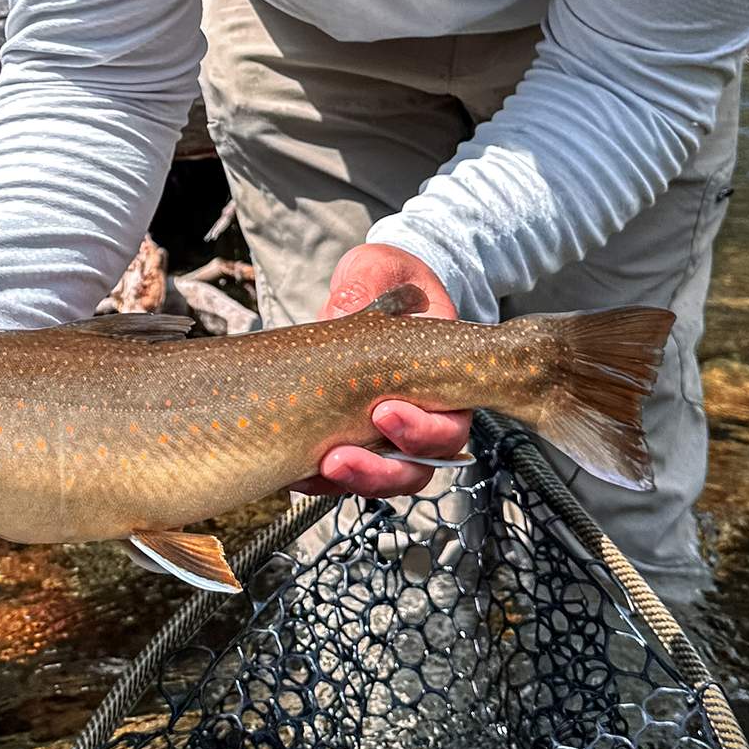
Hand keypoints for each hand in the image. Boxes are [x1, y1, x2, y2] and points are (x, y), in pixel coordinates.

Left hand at [300, 243, 469, 498]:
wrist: (365, 291)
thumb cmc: (383, 279)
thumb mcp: (378, 267)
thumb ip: (368, 283)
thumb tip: (345, 309)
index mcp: (443, 378)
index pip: (451, 422)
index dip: (424, 430)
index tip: (384, 411)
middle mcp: (423, 414)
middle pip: (421, 465)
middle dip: (383, 469)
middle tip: (341, 456)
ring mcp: (387, 433)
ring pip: (386, 479)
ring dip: (354, 481)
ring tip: (320, 467)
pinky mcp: (353, 441)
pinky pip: (345, 476)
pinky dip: (323, 481)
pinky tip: (297, 474)